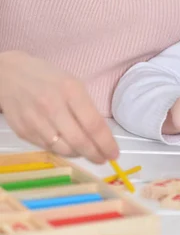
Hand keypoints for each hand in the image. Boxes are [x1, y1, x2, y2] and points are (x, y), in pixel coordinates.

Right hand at [0, 51, 118, 163]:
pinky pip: (48, 148)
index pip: (93, 124)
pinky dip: (61, 150)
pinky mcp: (24, 132)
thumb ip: (85, 106)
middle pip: (79, 141)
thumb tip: (100, 134)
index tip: (114, 153)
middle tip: (103, 159)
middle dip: (95, 154)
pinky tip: (68, 146)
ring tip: (87, 152)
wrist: (10, 75)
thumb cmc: (47, 77)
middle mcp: (53, 106)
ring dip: (79, 154)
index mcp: (70, 90)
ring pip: (64, 149)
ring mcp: (36, 121)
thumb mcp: (71, 82)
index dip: (106, 143)